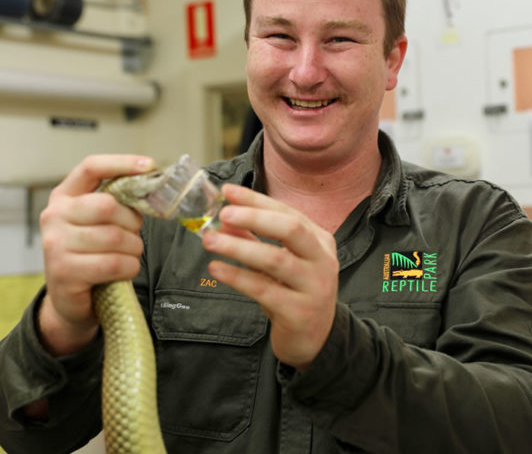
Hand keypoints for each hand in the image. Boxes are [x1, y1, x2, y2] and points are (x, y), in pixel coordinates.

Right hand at [38, 154, 153, 354]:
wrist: (72, 299)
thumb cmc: (94, 253)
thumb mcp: (102, 222)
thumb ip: (119, 203)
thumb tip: (154, 188)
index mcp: (65, 196)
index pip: (91, 168)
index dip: (122, 163)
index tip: (149, 165)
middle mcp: (54, 215)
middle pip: (109, 206)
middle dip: (132, 223)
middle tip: (133, 235)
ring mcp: (55, 244)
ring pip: (115, 237)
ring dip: (133, 249)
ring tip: (127, 255)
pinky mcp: (64, 271)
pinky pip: (114, 263)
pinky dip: (129, 267)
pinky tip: (124, 270)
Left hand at [202, 184, 338, 370]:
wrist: (316, 340)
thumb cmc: (295, 293)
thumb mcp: (280, 262)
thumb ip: (255, 239)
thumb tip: (224, 219)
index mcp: (320, 240)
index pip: (287, 212)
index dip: (256, 200)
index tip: (227, 191)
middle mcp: (322, 260)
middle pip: (290, 228)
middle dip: (255, 216)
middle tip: (223, 213)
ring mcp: (314, 287)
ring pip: (275, 259)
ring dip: (239, 247)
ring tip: (210, 240)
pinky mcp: (299, 312)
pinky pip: (263, 289)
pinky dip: (237, 277)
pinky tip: (216, 269)